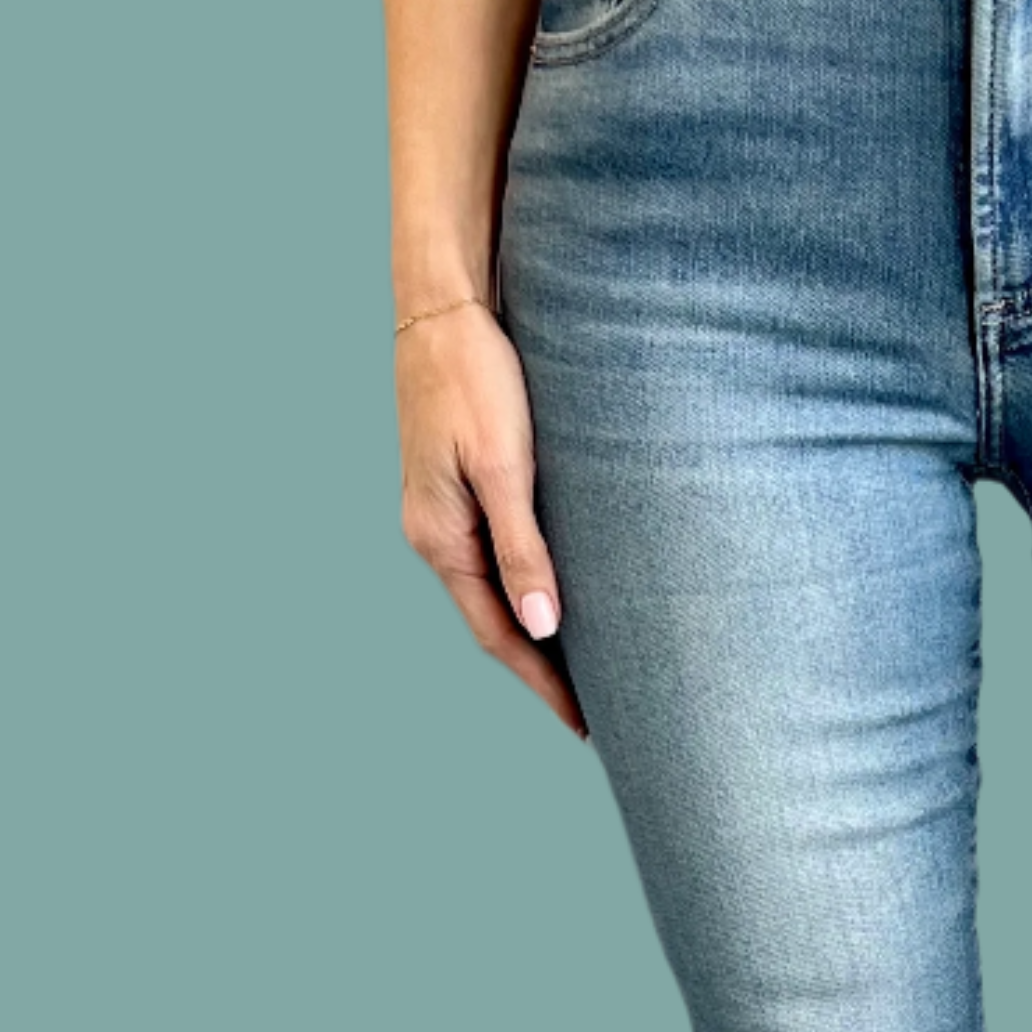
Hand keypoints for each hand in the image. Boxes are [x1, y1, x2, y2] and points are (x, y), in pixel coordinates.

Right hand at [395, 300, 587, 739]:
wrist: (444, 307)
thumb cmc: (476, 376)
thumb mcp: (506, 464)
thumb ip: (523, 548)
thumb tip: (543, 628)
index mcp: (441, 538)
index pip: (498, 634)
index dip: (543, 682)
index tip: (585, 723)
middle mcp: (435, 534)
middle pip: (494, 622)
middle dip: (541, 669)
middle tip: (596, 711)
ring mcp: (443, 512)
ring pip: (495, 590)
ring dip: (536, 630)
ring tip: (585, 667)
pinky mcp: (460, 486)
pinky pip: (496, 557)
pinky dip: (528, 587)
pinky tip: (560, 595)